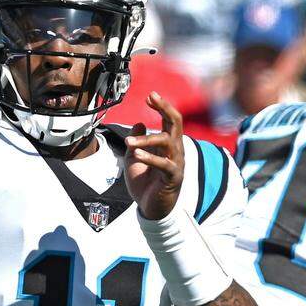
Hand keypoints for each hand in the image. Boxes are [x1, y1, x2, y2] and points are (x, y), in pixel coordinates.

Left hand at [125, 92, 183, 219]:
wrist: (151, 209)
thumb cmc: (145, 184)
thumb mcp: (134, 159)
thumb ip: (136, 142)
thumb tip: (138, 123)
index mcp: (168, 144)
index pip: (169, 120)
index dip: (161, 106)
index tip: (150, 96)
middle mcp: (175, 150)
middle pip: (175, 123)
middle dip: (164, 108)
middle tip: (152, 96)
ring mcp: (176, 163)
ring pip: (167, 142)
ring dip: (147, 139)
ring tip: (129, 141)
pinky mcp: (173, 178)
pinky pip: (164, 164)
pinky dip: (150, 158)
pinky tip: (137, 154)